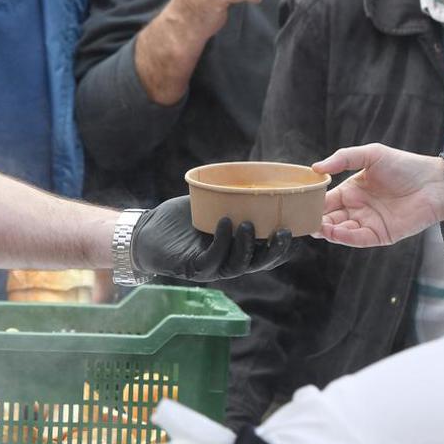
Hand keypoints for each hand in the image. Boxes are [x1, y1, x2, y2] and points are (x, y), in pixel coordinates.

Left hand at [131, 195, 292, 281]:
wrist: (146, 231)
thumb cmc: (180, 218)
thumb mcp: (211, 205)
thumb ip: (232, 198)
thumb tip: (257, 176)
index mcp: (235, 250)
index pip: (265, 255)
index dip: (282, 248)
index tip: (297, 230)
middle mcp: (226, 263)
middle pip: (258, 263)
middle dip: (274, 250)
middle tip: (285, 231)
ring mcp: (210, 268)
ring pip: (237, 264)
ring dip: (246, 245)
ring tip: (249, 223)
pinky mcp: (191, 267)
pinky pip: (212, 259)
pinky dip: (221, 242)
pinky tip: (225, 223)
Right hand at [313, 145, 443, 248]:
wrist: (435, 183)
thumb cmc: (404, 165)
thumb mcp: (371, 154)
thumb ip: (343, 158)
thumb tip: (315, 168)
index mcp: (352, 190)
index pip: (326, 200)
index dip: (313, 203)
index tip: (298, 204)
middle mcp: (357, 208)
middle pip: (330, 218)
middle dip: (316, 220)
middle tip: (302, 221)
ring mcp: (368, 223)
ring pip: (340, 230)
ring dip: (327, 230)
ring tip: (316, 227)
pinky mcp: (380, 235)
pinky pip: (358, 238)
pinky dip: (344, 237)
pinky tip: (334, 232)